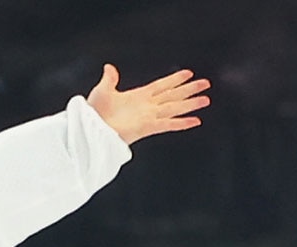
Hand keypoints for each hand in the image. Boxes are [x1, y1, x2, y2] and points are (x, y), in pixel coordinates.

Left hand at [86, 65, 210, 144]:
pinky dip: (182, 122)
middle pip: (173, 95)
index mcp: (138, 96)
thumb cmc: (94, 113)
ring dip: (190, 103)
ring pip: (174, 107)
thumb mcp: (102, 90)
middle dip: (189, 89)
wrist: (91, 129)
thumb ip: (110, 79)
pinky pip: (168, 124)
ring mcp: (149, 116)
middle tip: (205, 84)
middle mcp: (147, 106)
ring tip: (205, 99)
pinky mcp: (147, 127)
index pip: (161, 85)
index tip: (188, 74)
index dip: (174, 79)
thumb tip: (109, 67)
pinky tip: (195, 120)